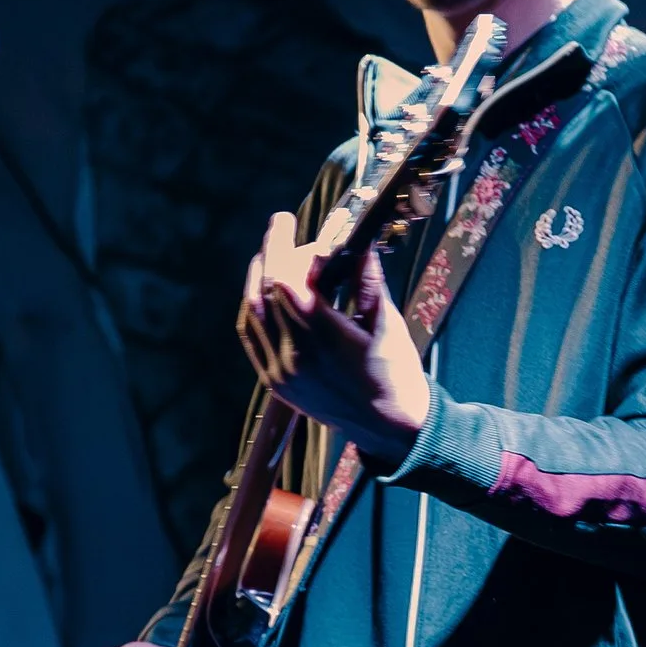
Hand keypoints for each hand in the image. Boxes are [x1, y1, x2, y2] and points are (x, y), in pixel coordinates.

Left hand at [238, 208, 433, 467]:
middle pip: (266, 291)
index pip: (286, 281)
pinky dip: (254, 308)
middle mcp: (296, 357)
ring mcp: (280, 372)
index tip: (286, 220)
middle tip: (283, 231)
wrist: (389, 426)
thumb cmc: (395, 371)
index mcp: (326, 339)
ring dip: (258, 278)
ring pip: (251, 313)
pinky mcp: (275, 382)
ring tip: (273, 256)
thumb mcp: (386, 322)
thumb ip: (366, 279)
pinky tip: (266, 290)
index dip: (281, 246)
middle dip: (273, 254)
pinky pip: (251, 336)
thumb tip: (355, 238)